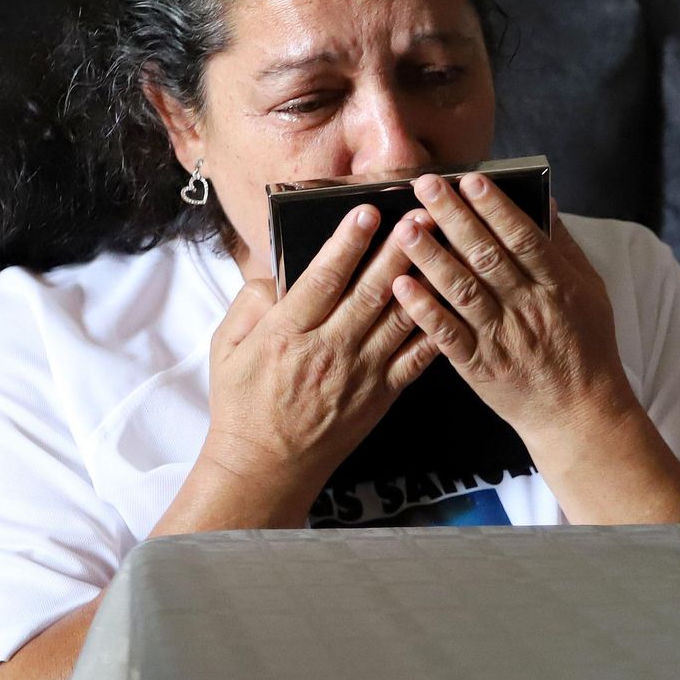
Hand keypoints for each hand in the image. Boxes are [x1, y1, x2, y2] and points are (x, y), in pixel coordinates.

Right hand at [196, 205, 439, 519]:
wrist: (266, 467)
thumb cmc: (245, 403)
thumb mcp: (226, 346)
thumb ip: (250, 302)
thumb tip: (276, 270)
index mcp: (288, 333)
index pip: (323, 279)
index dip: (347, 244)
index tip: (367, 213)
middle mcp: (328, 350)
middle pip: (370, 292)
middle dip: (398, 251)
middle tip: (421, 217)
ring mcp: (360, 374)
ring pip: (399, 319)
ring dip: (424, 280)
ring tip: (442, 247)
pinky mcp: (382, 394)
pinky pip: (415, 359)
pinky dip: (436, 330)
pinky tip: (453, 303)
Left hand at [389, 173, 642, 453]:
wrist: (580, 415)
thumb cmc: (587, 347)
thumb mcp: (591, 291)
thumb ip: (564, 246)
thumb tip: (546, 201)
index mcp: (558, 286)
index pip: (523, 238)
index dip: (495, 208)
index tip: (470, 180)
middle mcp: (529, 308)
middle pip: (486, 256)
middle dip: (454, 218)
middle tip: (425, 186)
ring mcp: (502, 338)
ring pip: (462, 291)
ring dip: (431, 257)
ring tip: (405, 227)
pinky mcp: (480, 367)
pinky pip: (448, 335)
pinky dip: (424, 310)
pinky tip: (401, 285)